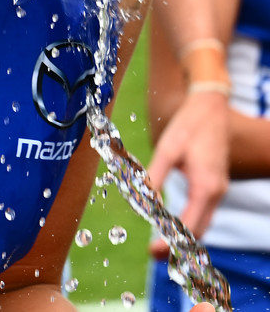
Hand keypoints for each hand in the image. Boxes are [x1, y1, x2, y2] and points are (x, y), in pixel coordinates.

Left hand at [147, 90, 228, 257]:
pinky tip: (175, 225)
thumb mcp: (168, 148)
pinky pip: (205, 211)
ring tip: (161, 243)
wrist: (211, 108)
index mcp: (206, 186)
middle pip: (200, 230)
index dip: (171, 241)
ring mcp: (219, 189)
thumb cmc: (188, 126)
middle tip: (153, 253)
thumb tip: (143, 201)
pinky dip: (192, 223)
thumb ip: (155, 175)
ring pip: (204, 223)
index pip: (190, 225)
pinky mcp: (215, 184)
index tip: (153, 250)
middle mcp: (216, 192)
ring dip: (185, 236)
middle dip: (179, 246)